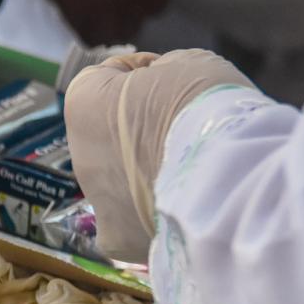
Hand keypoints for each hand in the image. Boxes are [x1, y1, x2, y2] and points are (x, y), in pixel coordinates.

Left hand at [64, 49, 252, 260]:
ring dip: (148, 175)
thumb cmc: (203, 107)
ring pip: (122, 182)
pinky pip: (131, 226)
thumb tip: (161, 84)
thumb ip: (164, 72)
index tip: (173, 80)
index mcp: (83, 103)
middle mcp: (78, 154)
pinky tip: (182, 209)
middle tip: (189, 129)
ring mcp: (96, 201)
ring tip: (195, 172)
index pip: (107, 78)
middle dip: (143, 129)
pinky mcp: (119, 239)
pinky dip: (152, 218)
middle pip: (113, 135)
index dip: (144, 73)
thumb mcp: (189, 64)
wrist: (225, 173)